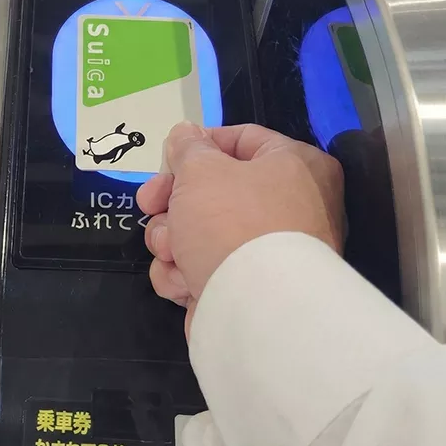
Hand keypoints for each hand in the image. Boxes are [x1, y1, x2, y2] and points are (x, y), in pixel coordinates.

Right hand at [137, 122, 344, 336]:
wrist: (254, 310)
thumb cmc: (233, 222)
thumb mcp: (200, 169)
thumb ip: (188, 148)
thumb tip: (186, 134)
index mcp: (296, 166)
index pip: (243, 139)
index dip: (199, 145)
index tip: (169, 156)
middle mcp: (291, 207)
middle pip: (215, 191)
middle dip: (173, 201)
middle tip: (149, 205)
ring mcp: (269, 254)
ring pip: (201, 233)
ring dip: (172, 239)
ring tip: (170, 250)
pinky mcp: (247, 291)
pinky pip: (206, 269)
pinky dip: (185, 274)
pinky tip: (183, 281)